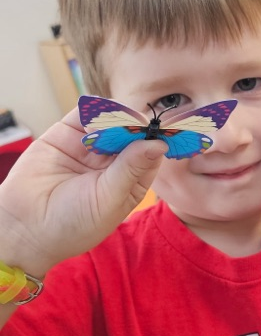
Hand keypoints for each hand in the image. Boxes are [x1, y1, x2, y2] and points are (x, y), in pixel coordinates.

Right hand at [0, 108, 166, 275]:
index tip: (161, 133)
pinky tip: (100, 112)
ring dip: (117, 116)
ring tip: (119, 119)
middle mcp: (113, 163)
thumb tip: (159, 144)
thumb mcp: (109, 199)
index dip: (156, 142)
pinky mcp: (67, 134)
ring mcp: (90, 147)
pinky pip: (85, 115)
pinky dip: (94, 109)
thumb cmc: (73, 223)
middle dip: (138, 126)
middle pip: (133, 135)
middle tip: (140, 121)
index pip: (150, 155)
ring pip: (111, 122)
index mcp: (131, 182)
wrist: (24, 226)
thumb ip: (131, 168)